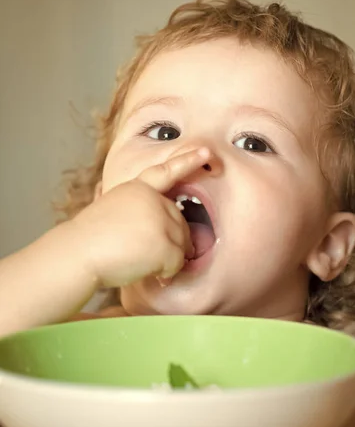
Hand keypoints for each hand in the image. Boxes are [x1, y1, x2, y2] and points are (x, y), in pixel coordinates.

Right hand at [72, 148, 210, 287]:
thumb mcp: (110, 208)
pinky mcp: (163, 242)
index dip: (187, 161)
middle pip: (179, 222)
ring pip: (182, 243)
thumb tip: (155, 222)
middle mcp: (152, 199)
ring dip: (168, 259)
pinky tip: (151, 274)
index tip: (205, 152)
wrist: (76, 253)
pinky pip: (177, 262)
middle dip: (172, 242)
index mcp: (137, 189)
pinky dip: (167, 273)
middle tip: (149, 256)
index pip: (165, 172)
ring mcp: (159, 219)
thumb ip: (135, 209)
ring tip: (143, 264)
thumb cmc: (88, 239)